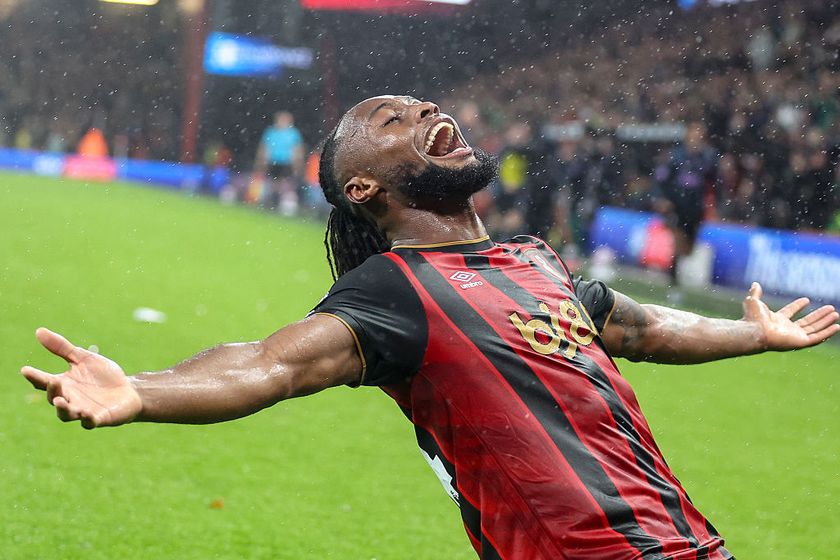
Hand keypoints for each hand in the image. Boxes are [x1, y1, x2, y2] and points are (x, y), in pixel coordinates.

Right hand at [21, 328, 141, 428]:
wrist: (129, 391)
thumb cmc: (104, 376)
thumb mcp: (83, 358)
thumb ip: (62, 348)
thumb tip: (39, 331)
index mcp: (64, 384)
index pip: (44, 381)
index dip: (34, 376)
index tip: (25, 369)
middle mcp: (70, 399)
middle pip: (54, 398)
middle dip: (52, 390)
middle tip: (53, 380)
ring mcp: (83, 410)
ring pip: (67, 414)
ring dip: (63, 409)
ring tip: (60, 401)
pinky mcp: (98, 418)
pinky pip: (89, 423)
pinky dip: (87, 419)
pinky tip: (87, 413)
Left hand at [742, 283, 839, 350]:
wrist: (754, 331)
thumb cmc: (752, 318)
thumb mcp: (753, 301)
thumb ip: (755, 293)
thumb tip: (755, 283)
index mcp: (776, 320)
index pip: (789, 312)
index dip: (797, 306)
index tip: (806, 299)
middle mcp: (786, 329)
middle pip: (806, 322)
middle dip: (818, 315)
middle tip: (830, 308)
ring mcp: (794, 336)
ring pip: (814, 329)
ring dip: (825, 322)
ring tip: (836, 314)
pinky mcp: (800, 342)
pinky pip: (817, 338)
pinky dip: (827, 332)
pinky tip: (836, 326)